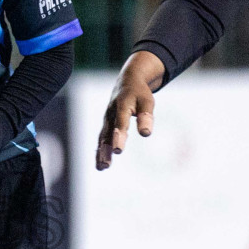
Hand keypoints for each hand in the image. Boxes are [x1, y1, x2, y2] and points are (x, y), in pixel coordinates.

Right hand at [96, 51, 164, 169]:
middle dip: (106, 150)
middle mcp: (111, 114)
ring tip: (102, 168)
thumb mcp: (147, 101)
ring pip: (103, 138)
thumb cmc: (140, 93)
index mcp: (121, 106)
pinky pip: (102, 138)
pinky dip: (101, 150)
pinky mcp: (107, 124)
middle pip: (107, 134)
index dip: (119, 137)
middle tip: (106, 165)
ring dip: (101, 153)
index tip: (118, 151)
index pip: (120, 123)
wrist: (128, 81)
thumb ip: (146, 116)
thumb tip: (146, 134)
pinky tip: (101, 163)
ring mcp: (107, 120)